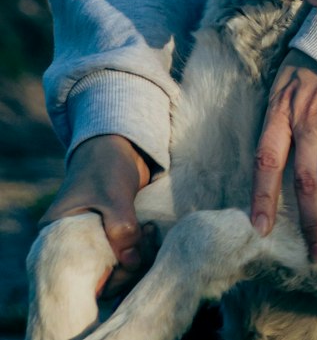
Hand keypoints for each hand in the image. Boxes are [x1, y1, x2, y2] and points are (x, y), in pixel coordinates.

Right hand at [41, 134, 157, 298]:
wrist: (120, 145)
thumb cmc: (106, 165)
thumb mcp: (113, 195)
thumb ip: (121, 228)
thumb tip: (131, 264)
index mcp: (58, 235)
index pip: (73, 274)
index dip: (101, 278)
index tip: (126, 264)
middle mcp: (72, 244)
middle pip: (97, 276)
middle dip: (126, 267)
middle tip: (145, 239)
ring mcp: (93, 242)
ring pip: (115, 269)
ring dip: (138, 257)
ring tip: (150, 231)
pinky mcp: (112, 239)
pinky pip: (125, 258)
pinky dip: (141, 251)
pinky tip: (151, 231)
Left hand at [251, 49, 316, 262]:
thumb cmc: (313, 65)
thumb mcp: (285, 83)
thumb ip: (279, 121)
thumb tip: (273, 171)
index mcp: (282, 108)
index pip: (267, 158)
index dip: (263, 196)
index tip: (261, 229)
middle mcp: (309, 116)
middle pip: (304, 179)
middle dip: (308, 222)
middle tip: (314, 250)